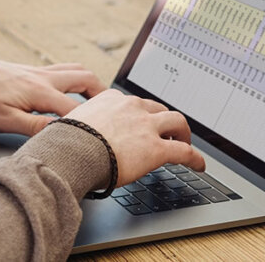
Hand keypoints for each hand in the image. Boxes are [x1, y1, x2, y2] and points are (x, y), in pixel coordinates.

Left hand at [0, 54, 105, 135]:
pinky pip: (63, 69)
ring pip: (76, 70)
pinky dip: (76, 77)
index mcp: (40, 91)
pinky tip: (71, 89)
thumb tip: (60, 133)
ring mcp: (38, 71)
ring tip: (99, 100)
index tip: (107, 134)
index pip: (77, 109)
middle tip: (113, 111)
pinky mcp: (31, 70)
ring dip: (92, 83)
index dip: (94, 122)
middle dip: (103, 95)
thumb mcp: (4, 120)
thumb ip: (34, 127)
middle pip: (85, 79)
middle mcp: (44, 77)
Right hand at [64, 89, 204, 184]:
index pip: (133, 103)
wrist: (72, 152)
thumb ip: (81, 125)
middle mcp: (132, 107)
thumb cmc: (65, 142)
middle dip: (165, 120)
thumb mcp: (72, 123)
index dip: (141, 114)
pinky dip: (195, 158)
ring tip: (185, 143)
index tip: (141, 121)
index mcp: (111, 99)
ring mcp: (146, 126)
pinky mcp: (157, 148)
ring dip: (183, 133)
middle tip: (168, 132)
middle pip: (158, 108)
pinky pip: (185, 152)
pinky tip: (198, 165)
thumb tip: (71, 136)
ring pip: (177, 122)